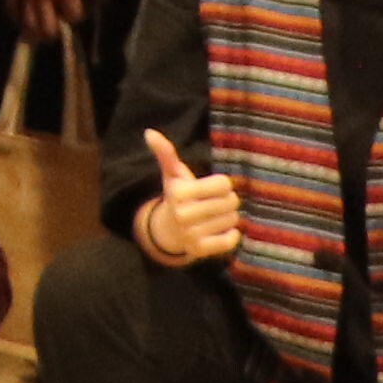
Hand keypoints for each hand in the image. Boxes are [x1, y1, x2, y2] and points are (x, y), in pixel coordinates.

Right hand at [135, 125, 243, 267]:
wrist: (169, 231)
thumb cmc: (177, 196)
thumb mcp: (172, 174)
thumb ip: (165, 153)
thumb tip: (150, 132)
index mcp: (178, 193)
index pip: (223, 184)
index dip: (223, 184)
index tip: (215, 187)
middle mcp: (183, 214)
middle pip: (231, 201)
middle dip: (228, 200)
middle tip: (217, 202)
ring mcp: (191, 234)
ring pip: (232, 220)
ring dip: (229, 217)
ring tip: (216, 216)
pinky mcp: (200, 250)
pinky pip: (230, 241)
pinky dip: (231, 235)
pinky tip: (222, 230)